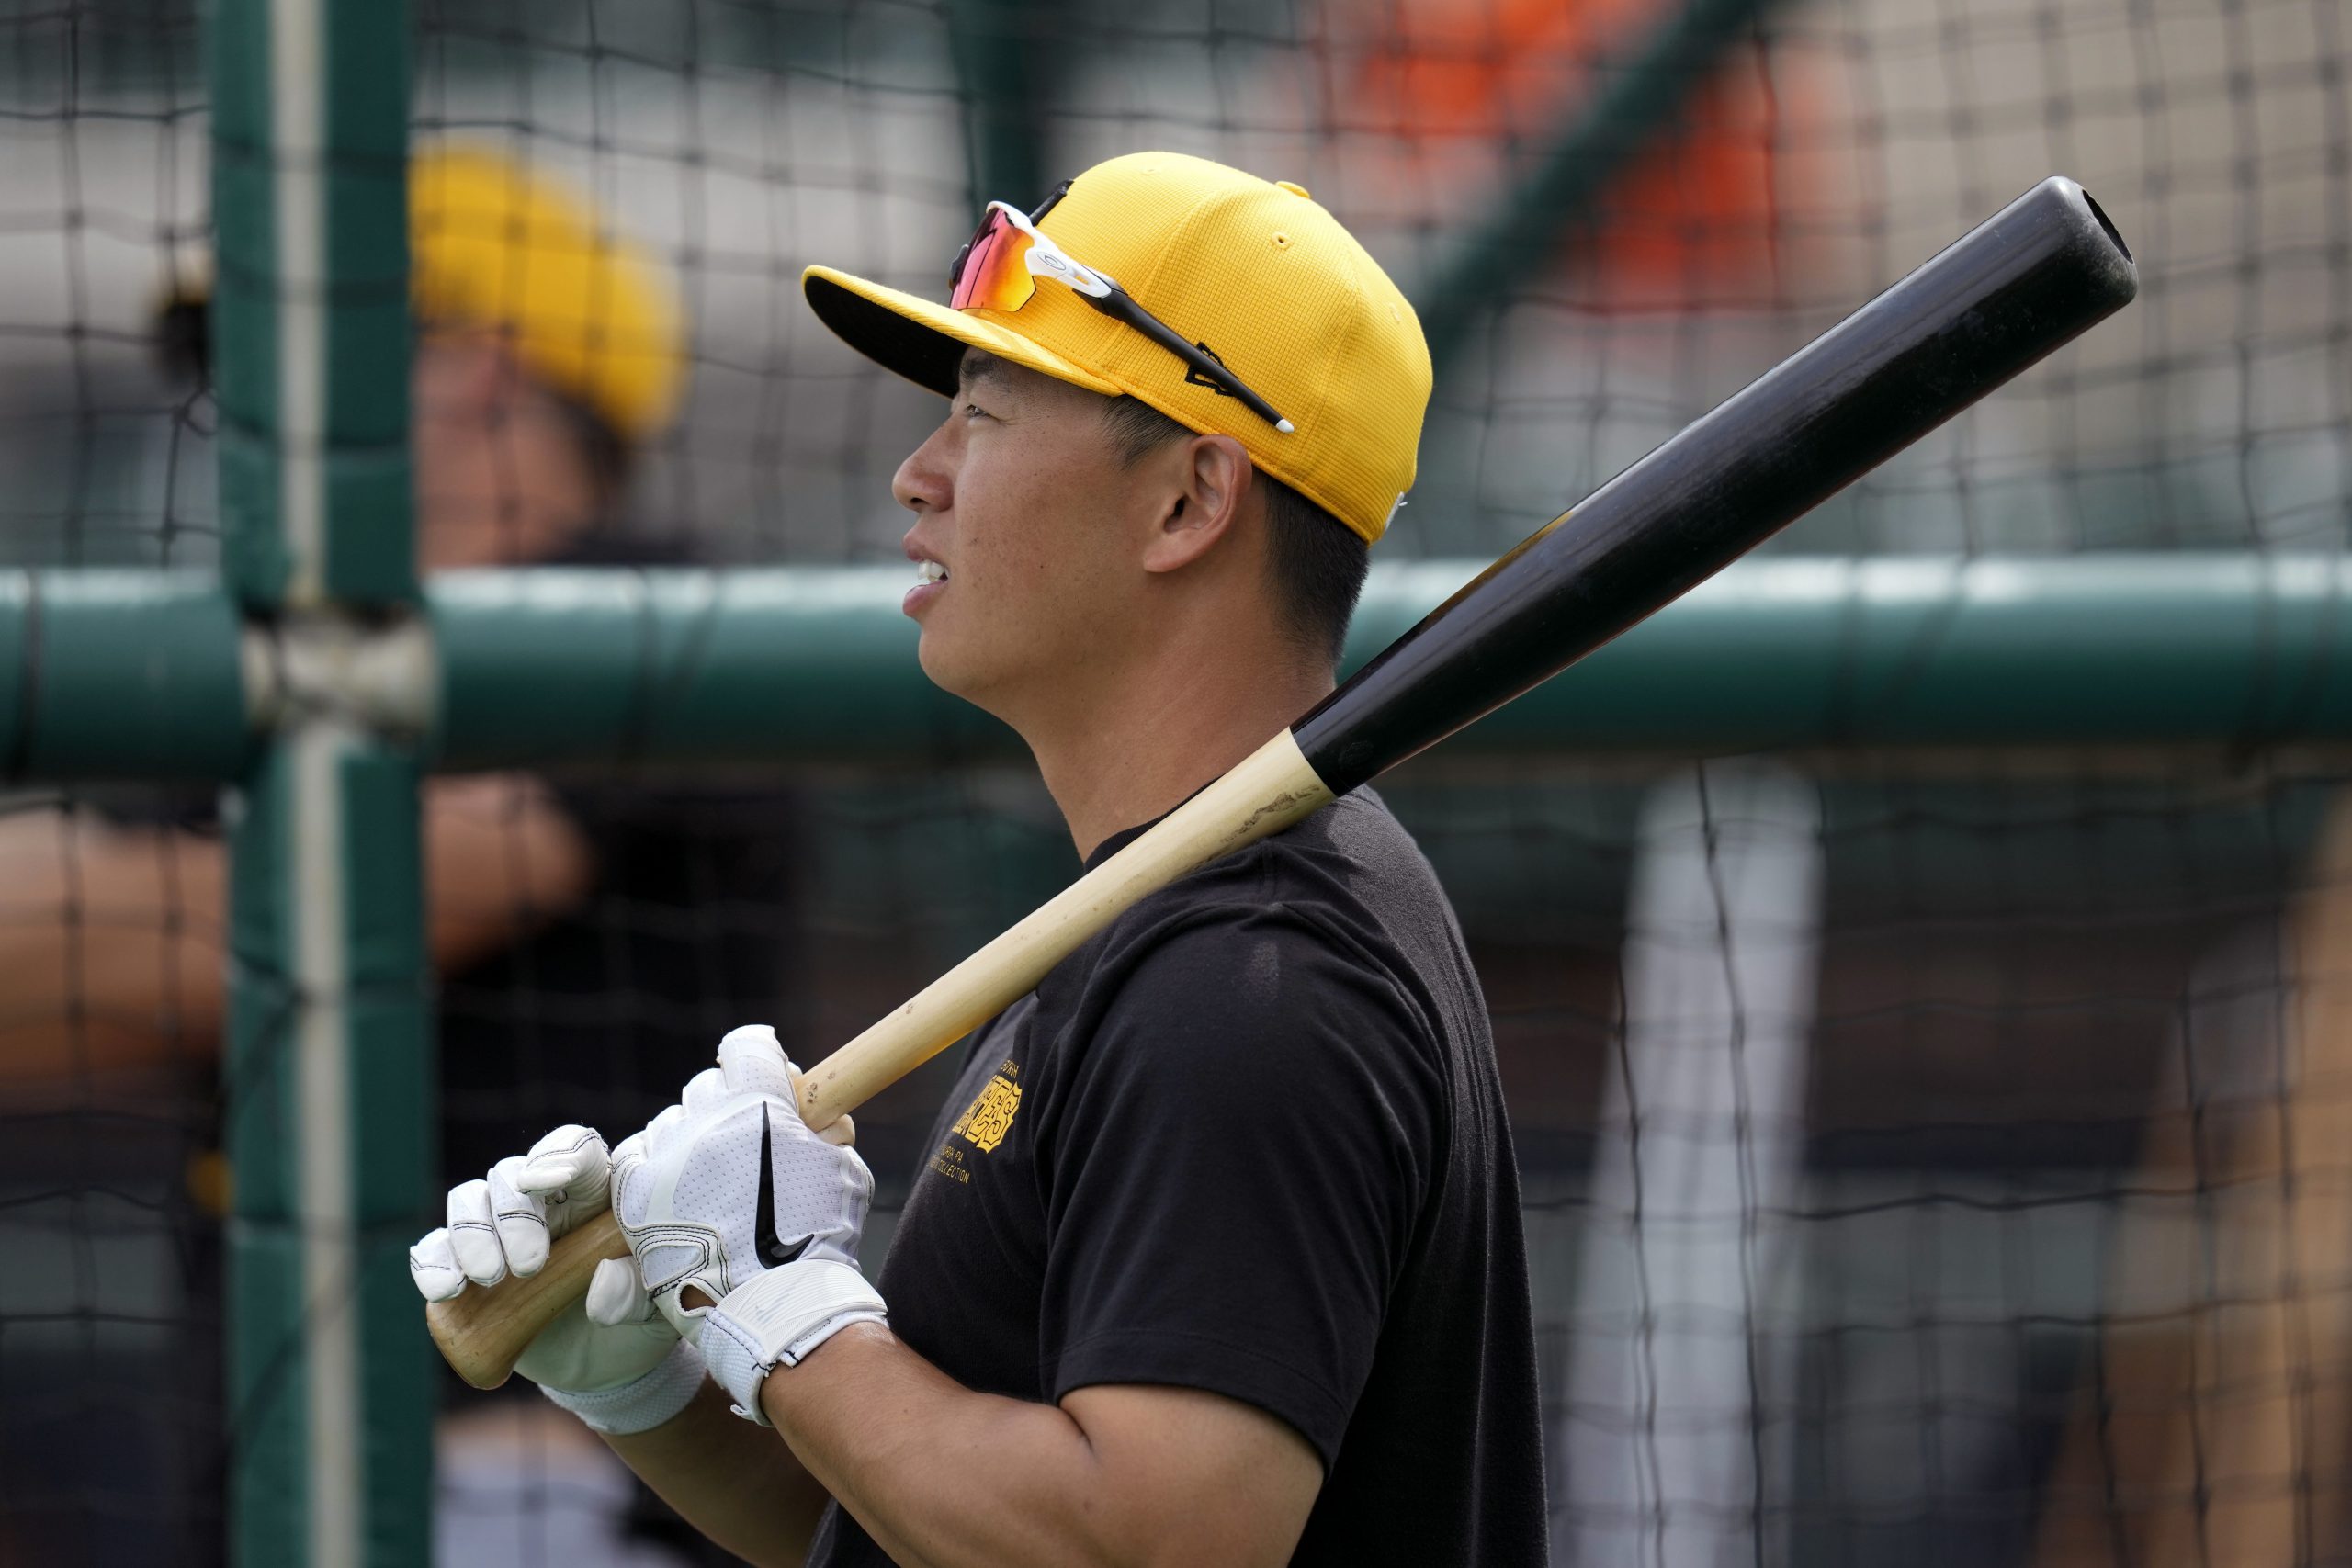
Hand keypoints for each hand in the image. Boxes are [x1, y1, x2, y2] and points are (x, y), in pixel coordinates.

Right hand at [412, 1126, 697, 1432]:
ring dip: (473, 1234)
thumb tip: (599, 1290)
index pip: (577, 1151)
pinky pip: (434, 1249)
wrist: (606, 1364)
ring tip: (491, 1278)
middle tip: (530, 1265)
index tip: (548, 1182)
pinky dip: (434, 1263)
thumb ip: (638, 1292)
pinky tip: (447, 1289)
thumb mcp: (658, 1307)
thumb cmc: (639, 1318)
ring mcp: (499, 1233)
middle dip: (514, 1216)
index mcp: (598, 1195)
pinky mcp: (465, 1271)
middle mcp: (545, 1203)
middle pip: (512, 1175)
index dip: (560, 1154)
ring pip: (468, 1200)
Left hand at [613, 1025, 886, 1421]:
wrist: (774, 1309)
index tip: (770, 1078)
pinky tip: (676, 1187)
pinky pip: (635, 1157)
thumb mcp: (845, 1169)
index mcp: (760, 1106)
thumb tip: (812, 1111)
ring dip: (691, 1138)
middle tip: (746, 1139)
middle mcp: (707, 1123)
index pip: (746, 1046)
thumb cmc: (819, 1240)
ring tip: (712, 1176)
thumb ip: (826, 1129)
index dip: (760, 1058)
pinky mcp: (637, 1199)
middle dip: (727, 1104)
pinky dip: (654, 1166)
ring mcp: (668, 1160)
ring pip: (670, 1122)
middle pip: (706, 1085)